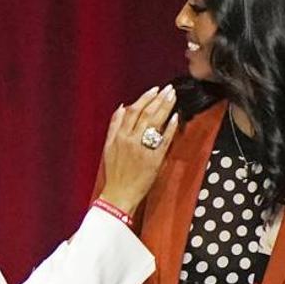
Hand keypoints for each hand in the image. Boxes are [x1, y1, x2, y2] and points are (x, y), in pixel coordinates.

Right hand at [98, 85, 178, 214]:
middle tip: (169, 89)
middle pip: (146, 114)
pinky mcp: (154, 159)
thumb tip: (121, 106)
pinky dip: (170, 128)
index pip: (133, 111)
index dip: (144, 98)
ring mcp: (143, 149)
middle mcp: (131, 140)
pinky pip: (164, 140)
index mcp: (119, 136)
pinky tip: (176, 117)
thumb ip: (114, 125)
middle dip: (159, 99)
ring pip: (155, 123)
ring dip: (166, 108)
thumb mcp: (108, 146)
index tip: (154, 90)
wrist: (119, 195)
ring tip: (173, 97)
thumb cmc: (114, 173)